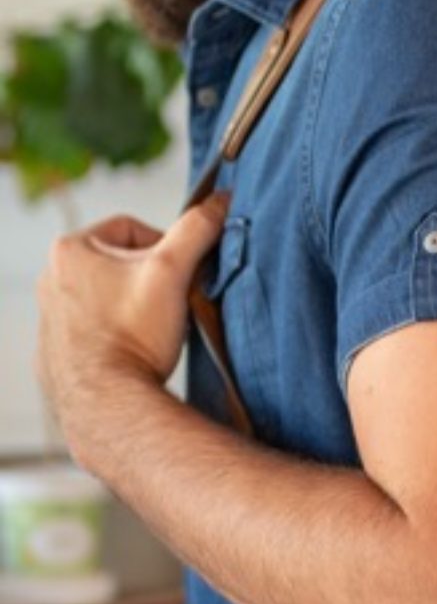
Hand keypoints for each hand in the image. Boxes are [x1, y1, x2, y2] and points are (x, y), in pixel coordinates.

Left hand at [36, 195, 228, 469]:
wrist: (107, 402)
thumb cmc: (134, 335)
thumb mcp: (173, 271)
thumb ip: (197, 230)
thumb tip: (220, 201)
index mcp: (71, 249)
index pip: (131, 229)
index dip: (166, 249)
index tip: (180, 276)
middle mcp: (51, 278)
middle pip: (119, 263)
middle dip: (149, 280)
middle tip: (171, 305)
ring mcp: (51, 315)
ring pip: (107, 296)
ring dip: (134, 307)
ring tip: (154, 332)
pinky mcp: (56, 348)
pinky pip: (94, 329)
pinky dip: (117, 334)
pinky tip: (134, 352)